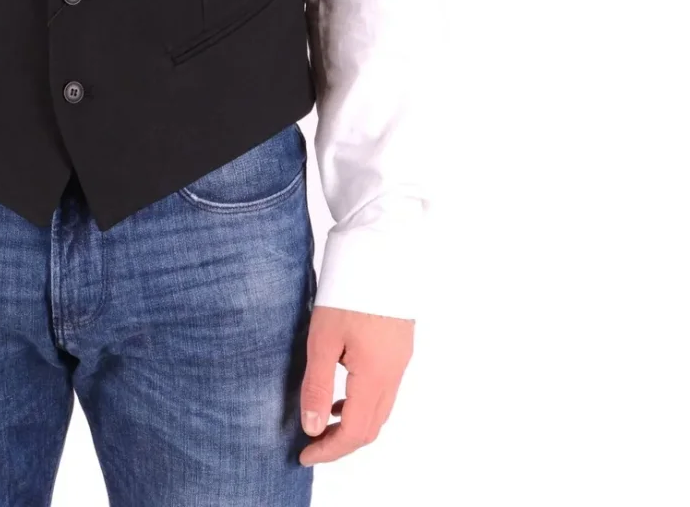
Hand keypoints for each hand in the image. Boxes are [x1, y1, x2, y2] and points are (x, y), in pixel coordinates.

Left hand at [298, 305, 413, 465]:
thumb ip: (318, 386)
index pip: (355, 432)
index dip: (330, 450)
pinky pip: (384, 389)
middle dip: (342, 442)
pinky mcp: (399, 347)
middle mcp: (394, 373)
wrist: (380, 250)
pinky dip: (363, 402)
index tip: (304, 455)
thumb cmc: (348, 290)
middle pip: (372, 426)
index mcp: (376, 375)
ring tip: (322, 421)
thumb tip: (313, 428)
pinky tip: (341, 392)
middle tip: (312, 445)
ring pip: (380, 409)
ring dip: (353, 423)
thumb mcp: (323, 338)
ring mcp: (401, 360)